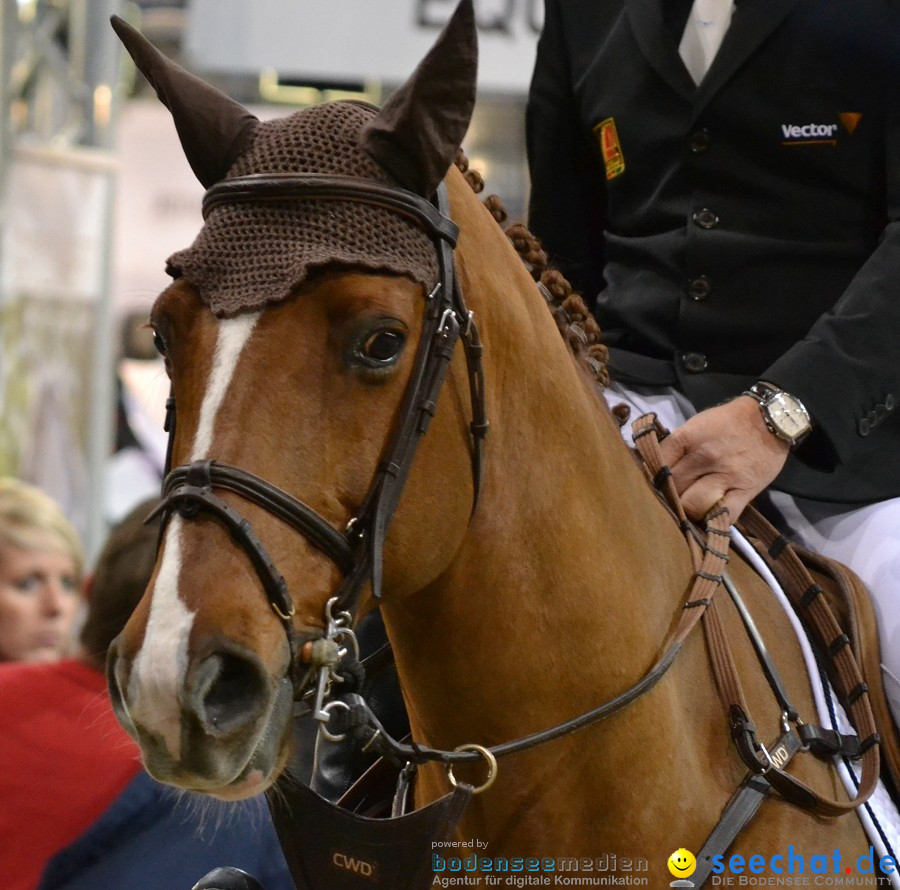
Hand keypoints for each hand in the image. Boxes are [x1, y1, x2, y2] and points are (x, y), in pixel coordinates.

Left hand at [657, 396, 789, 521]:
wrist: (770, 420)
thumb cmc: (727, 423)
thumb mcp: (696, 426)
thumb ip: (676, 448)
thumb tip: (654, 470)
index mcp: (688, 438)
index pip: (657, 465)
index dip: (652, 478)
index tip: (653, 484)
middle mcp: (704, 457)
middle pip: (673, 489)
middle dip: (669, 496)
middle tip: (671, 499)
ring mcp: (725, 476)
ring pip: (693, 506)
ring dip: (688, 512)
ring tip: (689, 509)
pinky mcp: (745, 491)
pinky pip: (723, 517)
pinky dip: (713, 521)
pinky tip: (709, 518)